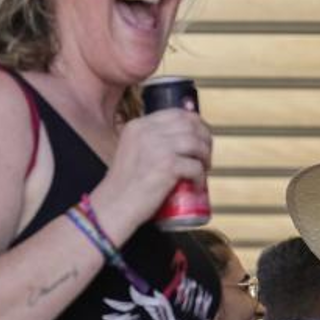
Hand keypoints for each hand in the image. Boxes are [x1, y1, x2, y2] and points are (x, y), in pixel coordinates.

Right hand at [93, 108, 212, 229]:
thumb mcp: (132, 151)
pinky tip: (198, 184)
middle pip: (189, 125)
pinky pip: (196, 166)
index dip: (194, 123)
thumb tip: (182, 135)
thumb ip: (149, 140)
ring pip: (196, 143)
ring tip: (205, 167)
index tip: (201, 136)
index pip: (176, 113)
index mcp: (138, 126)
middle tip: (206, 154)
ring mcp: (158, 148)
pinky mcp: (168, 166)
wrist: (113, 206)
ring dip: (205, 155)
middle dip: (204, 138)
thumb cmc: (124, 185)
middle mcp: (147, 132)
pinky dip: (201, 177)